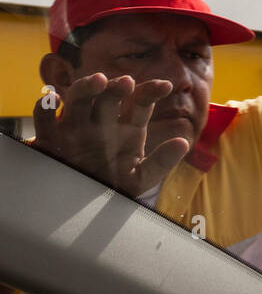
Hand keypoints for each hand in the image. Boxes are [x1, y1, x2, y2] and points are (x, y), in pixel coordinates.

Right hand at [32, 73, 190, 197]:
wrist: (85, 212)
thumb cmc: (115, 189)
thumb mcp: (141, 178)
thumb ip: (161, 161)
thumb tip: (183, 142)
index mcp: (128, 128)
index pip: (141, 103)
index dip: (152, 91)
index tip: (166, 86)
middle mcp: (102, 122)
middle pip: (108, 96)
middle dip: (117, 87)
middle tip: (127, 82)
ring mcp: (76, 127)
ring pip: (78, 99)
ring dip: (86, 87)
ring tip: (98, 81)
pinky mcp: (50, 140)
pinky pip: (45, 120)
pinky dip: (45, 108)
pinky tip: (53, 100)